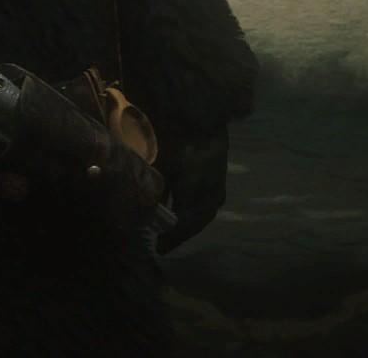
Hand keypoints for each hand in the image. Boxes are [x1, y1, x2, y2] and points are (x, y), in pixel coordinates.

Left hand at [153, 127, 227, 254]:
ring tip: (176, 232)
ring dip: (190, 226)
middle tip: (166, 243)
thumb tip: (147, 209)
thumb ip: (156, 188)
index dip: (172, 238)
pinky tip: (189, 215)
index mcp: (192, 190)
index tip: (159, 247)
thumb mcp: (162, 164)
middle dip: (180, 235)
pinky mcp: (220, 183)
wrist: (202, 120)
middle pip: (194, 223)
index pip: (182, 223)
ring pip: (204, 215)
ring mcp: (217, 189)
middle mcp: (207, 194)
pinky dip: (199, 214)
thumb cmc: (177, 140)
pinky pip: (210, 206)